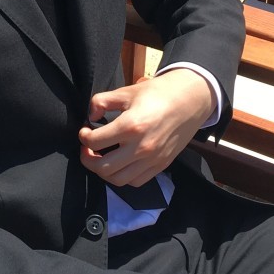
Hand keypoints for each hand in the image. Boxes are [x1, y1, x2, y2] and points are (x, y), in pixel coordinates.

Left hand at [78, 70, 214, 187]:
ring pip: (117, 180)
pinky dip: (123, 177)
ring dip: (103, 171)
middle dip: (87, 159)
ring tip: (101, 157)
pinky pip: (135, 181)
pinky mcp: (161, 165)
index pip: (95, 141)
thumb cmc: (158, 93)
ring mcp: (152, 159)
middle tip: (87, 148)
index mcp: (130, 126)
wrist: (190, 100)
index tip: (85, 131)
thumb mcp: (126, 92)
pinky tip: (120, 163)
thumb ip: (102, 101)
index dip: (83, 136)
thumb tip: (91, 116)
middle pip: (102, 167)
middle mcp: (141, 147)